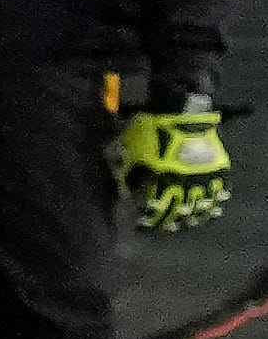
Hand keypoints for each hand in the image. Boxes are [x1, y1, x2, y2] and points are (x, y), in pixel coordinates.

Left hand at [127, 92, 232, 235]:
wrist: (176, 112)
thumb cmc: (145, 130)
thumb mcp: (124, 150)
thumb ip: (121, 171)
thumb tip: (120, 189)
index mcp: (154, 183)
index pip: (151, 211)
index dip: (148, 219)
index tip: (145, 223)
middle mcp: (179, 187)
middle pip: (176, 214)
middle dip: (170, 222)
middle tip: (167, 226)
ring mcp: (200, 180)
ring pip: (199, 208)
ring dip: (192, 216)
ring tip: (188, 220)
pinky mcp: (217, 171)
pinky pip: (219, 193)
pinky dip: (215, 203)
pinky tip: (211, 209)